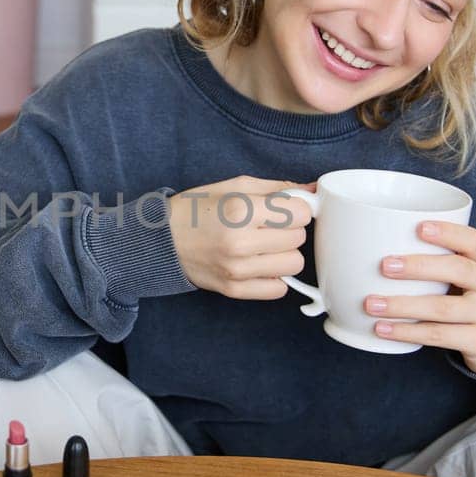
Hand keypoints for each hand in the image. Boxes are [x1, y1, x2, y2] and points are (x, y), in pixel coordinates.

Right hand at [168, 176, 312, 299]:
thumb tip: (314, 191)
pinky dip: (274, 277)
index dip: (296, 208)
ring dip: (284, 254)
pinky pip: (278, 289)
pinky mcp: (233, 290)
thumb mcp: (234, 186)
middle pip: (299, 238)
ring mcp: (236, 269)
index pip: (300, 213)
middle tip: (269, 226)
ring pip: (294, 264)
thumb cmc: (197, 209)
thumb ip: (277, 188)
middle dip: (289, 229)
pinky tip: (259, 264)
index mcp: (239, 210)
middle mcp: (239, 242)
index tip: (285, 208)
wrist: (161, 239)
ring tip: (264, 246)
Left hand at [364, 221, 475, 373]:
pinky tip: (382, 329)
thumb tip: (373, 248)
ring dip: (403, 306)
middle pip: (458, 270)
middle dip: (419, 267)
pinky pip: (439, 335)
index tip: (419, 228)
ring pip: (443, 308)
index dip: (448, 232)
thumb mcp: (464, 274)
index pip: (472, 240)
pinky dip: (407, 332)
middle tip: (385, 266)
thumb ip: (436, 260)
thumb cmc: (467, 296)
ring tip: (371, 304)